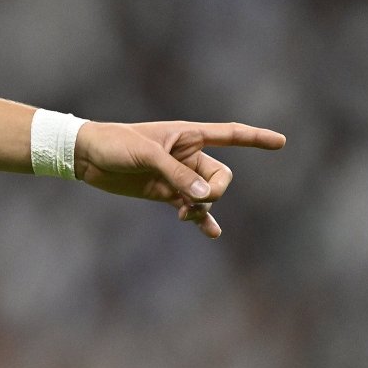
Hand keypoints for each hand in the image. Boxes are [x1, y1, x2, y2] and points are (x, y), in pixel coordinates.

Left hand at [74, 120, 285, 237]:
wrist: (87, 156)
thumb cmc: (115, 144)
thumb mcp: (147, 156)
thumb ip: (177, 175)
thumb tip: (206, 197)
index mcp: (188, 135)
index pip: (230, 134)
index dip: (255, 138)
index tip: (281, 142)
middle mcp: (188, 155)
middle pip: (221, 177)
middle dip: (216, 191)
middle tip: (196, 199)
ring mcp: (178, 176)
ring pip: (207, 196)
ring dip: (202, 208)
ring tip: (185, 215)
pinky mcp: (165, 193)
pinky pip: (192, 208)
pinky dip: (201, 220)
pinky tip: (212, 233)